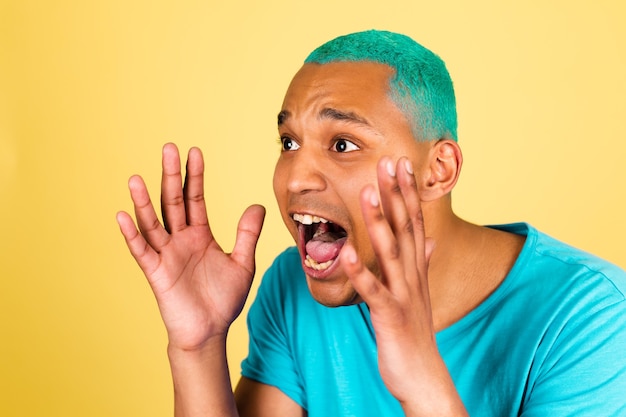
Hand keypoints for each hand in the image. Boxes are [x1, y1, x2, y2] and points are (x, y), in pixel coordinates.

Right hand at [117, 143, 264, 350]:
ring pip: (153, 223)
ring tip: (136, 178)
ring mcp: (166, 255)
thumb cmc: (223, 299)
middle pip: (173, 202)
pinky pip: (142, 251)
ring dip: (144, 201)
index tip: (194, 152)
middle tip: (169, 148)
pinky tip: (123, 215)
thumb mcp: (242, 263)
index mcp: (199, 235)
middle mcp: (180, 240)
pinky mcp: (157, 273)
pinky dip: (131, 235)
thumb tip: (258, 205)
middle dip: (171, 176)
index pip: (194, 198)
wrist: (210, 332)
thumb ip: (247, 234)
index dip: (194, 176)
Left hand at [340, 156, 466, 415]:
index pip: (414, 222)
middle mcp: (413, 275)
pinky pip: (372, 291)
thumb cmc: (415, 332)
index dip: (407, 193)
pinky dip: (360, 271)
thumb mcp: (420, 293)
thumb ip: (423, 264)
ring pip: (390, 252)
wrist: (422, 375)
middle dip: (396, 194)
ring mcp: (403, 294)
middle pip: (405, 228)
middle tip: (388, 161)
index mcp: (417, 269)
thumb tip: (432, 242)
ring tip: (366, 192)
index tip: (399, 164)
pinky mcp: (389, 316)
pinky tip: (346, 251)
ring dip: (379, 221)